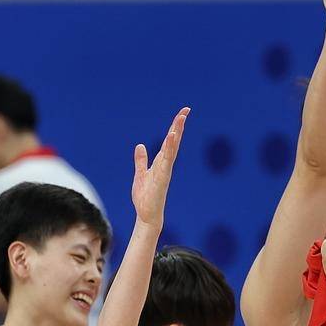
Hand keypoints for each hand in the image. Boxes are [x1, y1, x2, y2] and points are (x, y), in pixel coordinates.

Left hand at [131, 107, 188, 228]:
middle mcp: (166, 165)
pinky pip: (166, 162)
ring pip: (172, 150)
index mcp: (161, 163)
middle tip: (185, 111)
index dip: (175, 127)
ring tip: (180, 120)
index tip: (182, 113)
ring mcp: (165, 171)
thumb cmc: (145, 197)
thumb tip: (140, 146)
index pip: (169, 142)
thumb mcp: (140, 174)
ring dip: (175, 135)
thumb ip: (141, 161)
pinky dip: (169, 150)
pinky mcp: (162, 179)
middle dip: (179, 126)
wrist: (147, 215)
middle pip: (174, 142)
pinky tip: (171, 138)